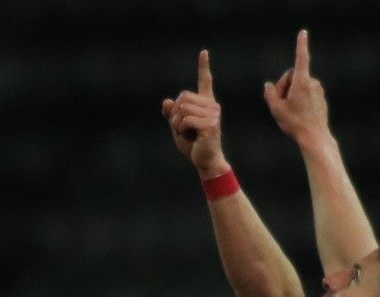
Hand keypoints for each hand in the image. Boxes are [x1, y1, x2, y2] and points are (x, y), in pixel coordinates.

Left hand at [162, 49, 230, 177]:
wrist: (206, 161)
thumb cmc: (194, 144)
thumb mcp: (177, 127)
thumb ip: (172, 114)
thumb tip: (167, 102)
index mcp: (206, 104)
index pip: (205, 82)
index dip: (203, 67)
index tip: (204, 52)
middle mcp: (212, 106)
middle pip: (182, 97)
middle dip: (175, 114)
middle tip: (183, 128)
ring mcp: (213, 114)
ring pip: (182, 109)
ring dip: (177, 124)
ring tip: (188, 133)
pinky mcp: (211, 125)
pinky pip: (185, 120)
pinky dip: (181, 130)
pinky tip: (192, 137)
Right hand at [263, 29, 330, 147]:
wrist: (315, 138)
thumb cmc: (295, 123)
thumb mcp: (276, 108)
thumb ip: (270, 93)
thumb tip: (269, 85)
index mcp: (302, 82)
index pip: (301, 58)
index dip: (301, 45)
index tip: (303, 32)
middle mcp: (312, 83)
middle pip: (292, 76)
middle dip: (284, 86)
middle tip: (280, 103)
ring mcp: (318, 91)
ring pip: (299, 86)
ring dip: (291, 94)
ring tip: (289, 111)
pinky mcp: (321, 99)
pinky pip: (306, 94)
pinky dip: (300, 100)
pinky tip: (298, 115)